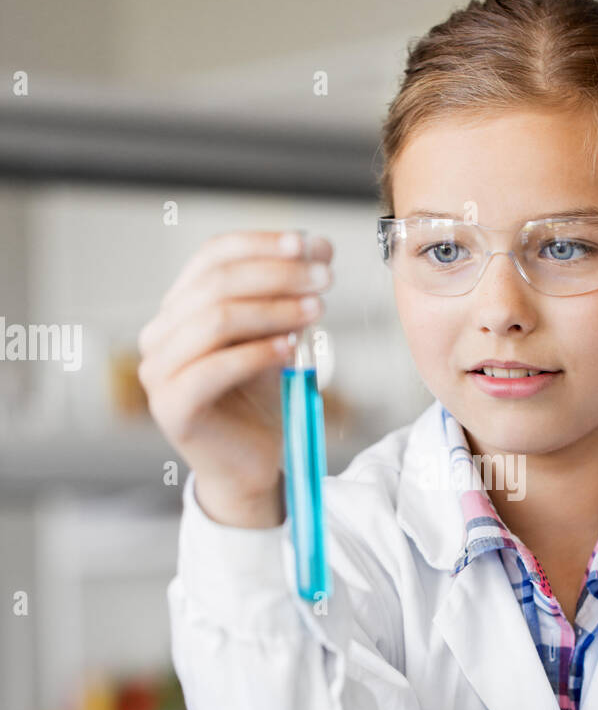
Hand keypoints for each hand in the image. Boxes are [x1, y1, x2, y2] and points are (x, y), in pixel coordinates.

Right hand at [137, 229, 332, 525]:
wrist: (249, 465)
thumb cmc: (259, 400)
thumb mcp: (274, 336)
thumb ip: (286, 297)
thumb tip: (317, 249)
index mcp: (179, 308)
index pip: (213, 256)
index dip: (262, 244)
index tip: (311, 244)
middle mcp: (159, 333)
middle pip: (216, 283)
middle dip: (277, 274)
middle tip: (325, 277)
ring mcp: (159, 371)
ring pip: (214, 319)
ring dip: (273, 309)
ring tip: (317, 310)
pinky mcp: (172, 407)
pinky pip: (213, 368)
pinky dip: (257, 353)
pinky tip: (291, 347)